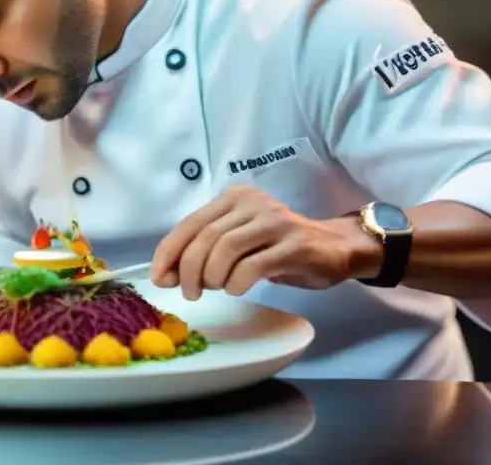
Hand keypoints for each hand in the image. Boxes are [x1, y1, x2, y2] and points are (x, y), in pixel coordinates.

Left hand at [150, 185, 375, 299]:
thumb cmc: (277, 247)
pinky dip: (237, 283)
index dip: (169, 252)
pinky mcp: (293, 245)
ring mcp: (274, 221)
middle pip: (206, 237)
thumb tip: (164, 275)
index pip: (190, 223)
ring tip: (216, 289)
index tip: (158, 278)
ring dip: (212, 277)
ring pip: (225, 249)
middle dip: (189, 270)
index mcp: (234, 198)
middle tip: (191, 293)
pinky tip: (238, 289)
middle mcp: (252, 203)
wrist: (332, 247)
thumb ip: (203, 253)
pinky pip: (252, 266)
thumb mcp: (237, 244)